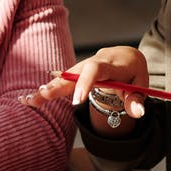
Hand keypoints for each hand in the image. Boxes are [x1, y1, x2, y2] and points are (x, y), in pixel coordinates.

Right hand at [23, 46, 150, 112]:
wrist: (126, 56)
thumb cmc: (134, 74)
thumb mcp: (141, 86)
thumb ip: (137, 100)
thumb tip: (137, 114)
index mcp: (113, 64)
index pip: (96, 70)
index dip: (85, 83)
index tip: (77, 102)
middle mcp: (96, 61)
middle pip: (74, 72)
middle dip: (58, 85)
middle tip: (43, 96)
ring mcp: (84, 65)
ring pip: (65, 76)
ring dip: (48, 88)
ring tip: (29, 101)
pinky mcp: (77, 72)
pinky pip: (61, 79)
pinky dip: (47, 89)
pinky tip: (29, 99)